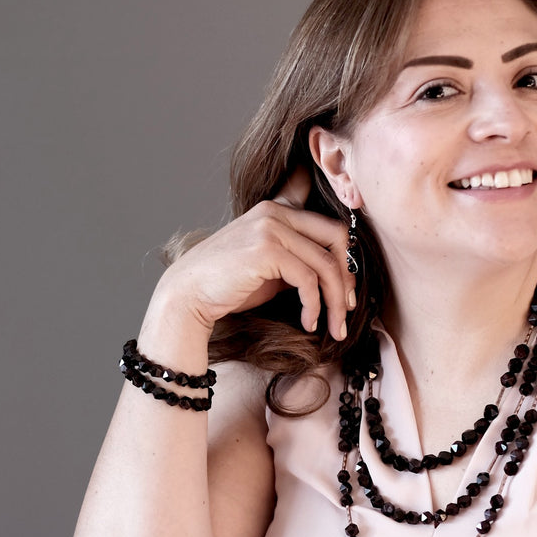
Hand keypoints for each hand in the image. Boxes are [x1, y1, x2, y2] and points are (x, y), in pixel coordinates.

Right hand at [158, 167, 355, 338]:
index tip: (349, 285)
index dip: (346, 252)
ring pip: (326, 263)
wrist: (187, 297)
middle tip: (348, 308)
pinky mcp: (266, 250)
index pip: (327, 221)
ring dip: (336, 300)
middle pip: (336, 237)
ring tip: (335, 327)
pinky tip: (309, 323)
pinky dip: (315, 306)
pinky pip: (308, 279)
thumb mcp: (269, 266)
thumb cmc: (226, 286)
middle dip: (348, 277)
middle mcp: (274, 212)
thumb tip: (337, 274)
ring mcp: (270, 228)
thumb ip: (296, 259)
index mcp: (275, 210)